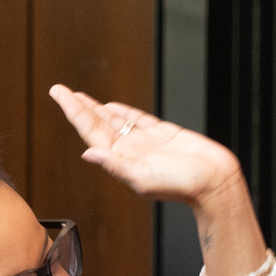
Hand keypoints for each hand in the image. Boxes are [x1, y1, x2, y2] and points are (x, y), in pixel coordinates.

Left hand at [52, 85, 244, 208]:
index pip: (90, 131)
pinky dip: (123, 112)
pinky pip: (138, 120)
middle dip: (78, 106)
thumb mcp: (145, 178)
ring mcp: (146, 142)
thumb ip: (117, 166)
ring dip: (96, 108)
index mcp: (122, 160)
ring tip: (79, 97)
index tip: (59, 94)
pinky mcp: (164, 135)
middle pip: (97, 123)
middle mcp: (130, 150)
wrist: (215, 182)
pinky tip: (111, 107)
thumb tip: (89, 154)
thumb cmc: (184, 186)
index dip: (74, 112)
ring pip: (114, 120)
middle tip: (59, 90)